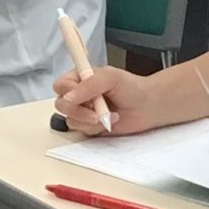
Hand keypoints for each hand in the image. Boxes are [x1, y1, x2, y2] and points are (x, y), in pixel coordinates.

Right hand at [52, 64, 166, 135]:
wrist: (147, 107)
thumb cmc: (131, 87)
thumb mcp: (111, 77)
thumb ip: (88, 85)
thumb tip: (68, 97)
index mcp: (80, 78)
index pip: (61, 85)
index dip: (68, 93)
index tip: (85, 98)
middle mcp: (78, 94)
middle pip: (61, 105)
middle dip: (79, 112)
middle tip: (96, 113)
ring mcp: (83, 111)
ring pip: (71, 120)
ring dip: (90, 120)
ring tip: (109, 115)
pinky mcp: (89, 126)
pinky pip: (82, 131)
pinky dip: (95, 128)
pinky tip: (110, 121)